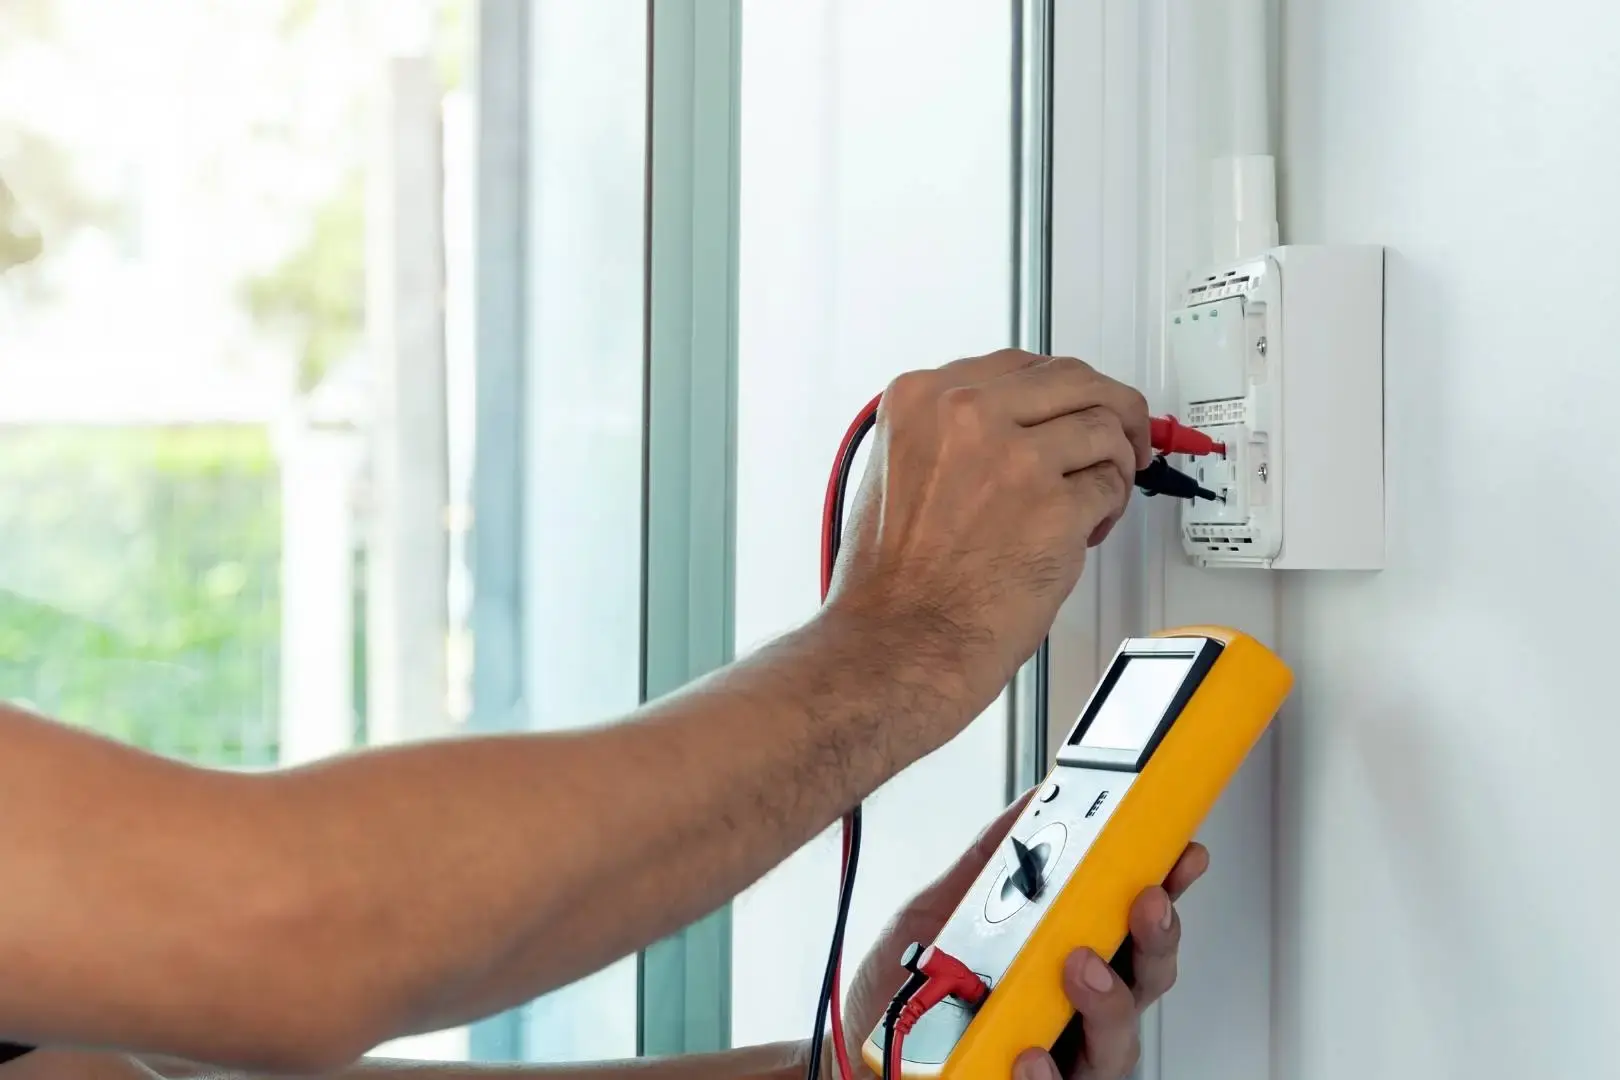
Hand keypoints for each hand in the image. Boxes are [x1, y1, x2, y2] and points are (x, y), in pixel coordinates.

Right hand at [824, 350, 1150, 746]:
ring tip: (1097, 495)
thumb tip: (1016, 421)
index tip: (1074, 404)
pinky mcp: (1057, 506)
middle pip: (1073, 379)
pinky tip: (1086, 529)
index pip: (1020, 364)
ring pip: (1104, 426)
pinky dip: (1110, 507)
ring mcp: (1016, 458)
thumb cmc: (889, 580)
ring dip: (1115, 461)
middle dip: (1110, 405)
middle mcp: (968, 415)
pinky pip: (1111, 485)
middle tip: (1126, 433)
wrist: (896, 643)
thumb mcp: (896, 470)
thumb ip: (951, 433)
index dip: (1059, 389)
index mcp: (923, 400)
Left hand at [834, 793, 1208, 1079]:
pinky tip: (1030, 1052)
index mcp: (1063, 957)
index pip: (1130, 923)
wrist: (849, 1055)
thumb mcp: (940, 910)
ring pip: (1118, 1043)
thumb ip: (990, 863)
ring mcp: (1058, 1060)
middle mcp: (1072, 1011)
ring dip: (1109, 1001)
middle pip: (1145, 980)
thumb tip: (1035, 803)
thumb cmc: (904, 992)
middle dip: (1156, 937)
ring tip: (1080, 967)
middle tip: (1143, 901)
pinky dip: (1046, 1073)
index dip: (1166, 887)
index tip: (1181, 852)